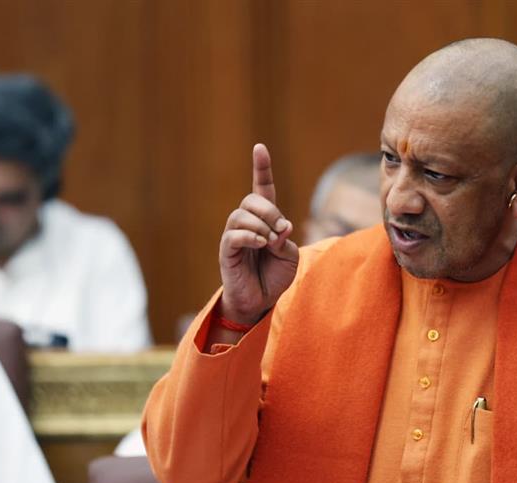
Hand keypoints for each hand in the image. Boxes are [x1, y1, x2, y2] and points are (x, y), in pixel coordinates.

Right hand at [218, 143, 297, 323]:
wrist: (261, 301)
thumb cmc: (275, 276)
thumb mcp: (289, 255)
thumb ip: (286, 238)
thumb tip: (280, 227)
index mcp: (265, 220)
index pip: (262, 189)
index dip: (261, 168)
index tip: (259, 148)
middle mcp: (247, 224)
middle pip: (252, 200)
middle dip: (270, 211)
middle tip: (281, 231)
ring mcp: (234, 236)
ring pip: (241, 215)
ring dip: (262, 226)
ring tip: (270, 243)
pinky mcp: (226, 251)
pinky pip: (234, 234)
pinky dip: (250, 236)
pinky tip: (262, 244)